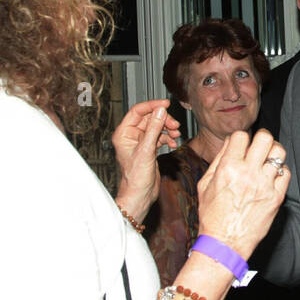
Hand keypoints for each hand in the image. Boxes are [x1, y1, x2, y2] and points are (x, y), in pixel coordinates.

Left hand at [113, 99, 179, 221]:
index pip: (138, 111)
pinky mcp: (149, 149)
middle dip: (163, 120)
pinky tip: (172, 143)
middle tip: (174, 125)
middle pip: (149, 118)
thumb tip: (160, 111)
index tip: (165, 104)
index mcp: (124, 133)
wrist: (140, 195)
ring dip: (167, 129)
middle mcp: (131, 136)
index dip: (152, 106)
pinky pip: (159, 137)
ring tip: (175, 134)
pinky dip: (167, 138)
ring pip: (156, 127)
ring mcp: (140, 142)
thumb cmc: (135, 178)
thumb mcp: (146, 150)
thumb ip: (154, 129)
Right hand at [196, 130, 288, 258]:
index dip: (241, 138)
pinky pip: (286, 174)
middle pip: (265, 138)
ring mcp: (264, 185)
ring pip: (279, 153)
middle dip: (261, 139)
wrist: (224, 243)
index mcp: (228, 169)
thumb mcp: (205, 185)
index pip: (241, 136)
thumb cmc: (213, 217)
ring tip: (268, 159)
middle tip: (259, 146)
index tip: (241, 145)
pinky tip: (272, 176)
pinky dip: (280, 171)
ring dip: (273, 153)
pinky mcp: (276, 197)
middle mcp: (248, 174)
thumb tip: (229, 143)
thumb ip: (218, 160)